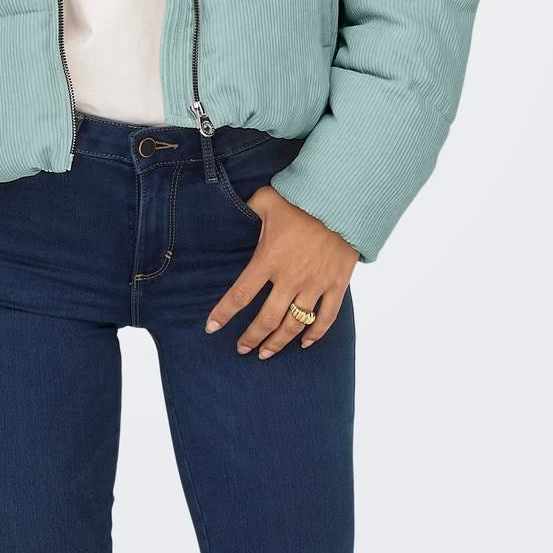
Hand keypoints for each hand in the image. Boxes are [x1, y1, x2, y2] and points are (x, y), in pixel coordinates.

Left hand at [205, 187, 358, 356]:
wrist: (341, 201)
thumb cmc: (300, 199)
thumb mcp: (266, 199)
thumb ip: (248, 209)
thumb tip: (230, 209)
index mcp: (268, 259)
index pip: (240, 295)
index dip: (224, 314)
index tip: (211, 328)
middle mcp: (290, 278)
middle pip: (266, 320)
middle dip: (251, 338)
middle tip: (242, 349)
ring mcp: (315, 285)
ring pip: (294, 325)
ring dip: (278, 343)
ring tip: (266, 353)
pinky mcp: (336, 285)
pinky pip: (326, 318)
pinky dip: (315, 334)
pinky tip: (304, 343)